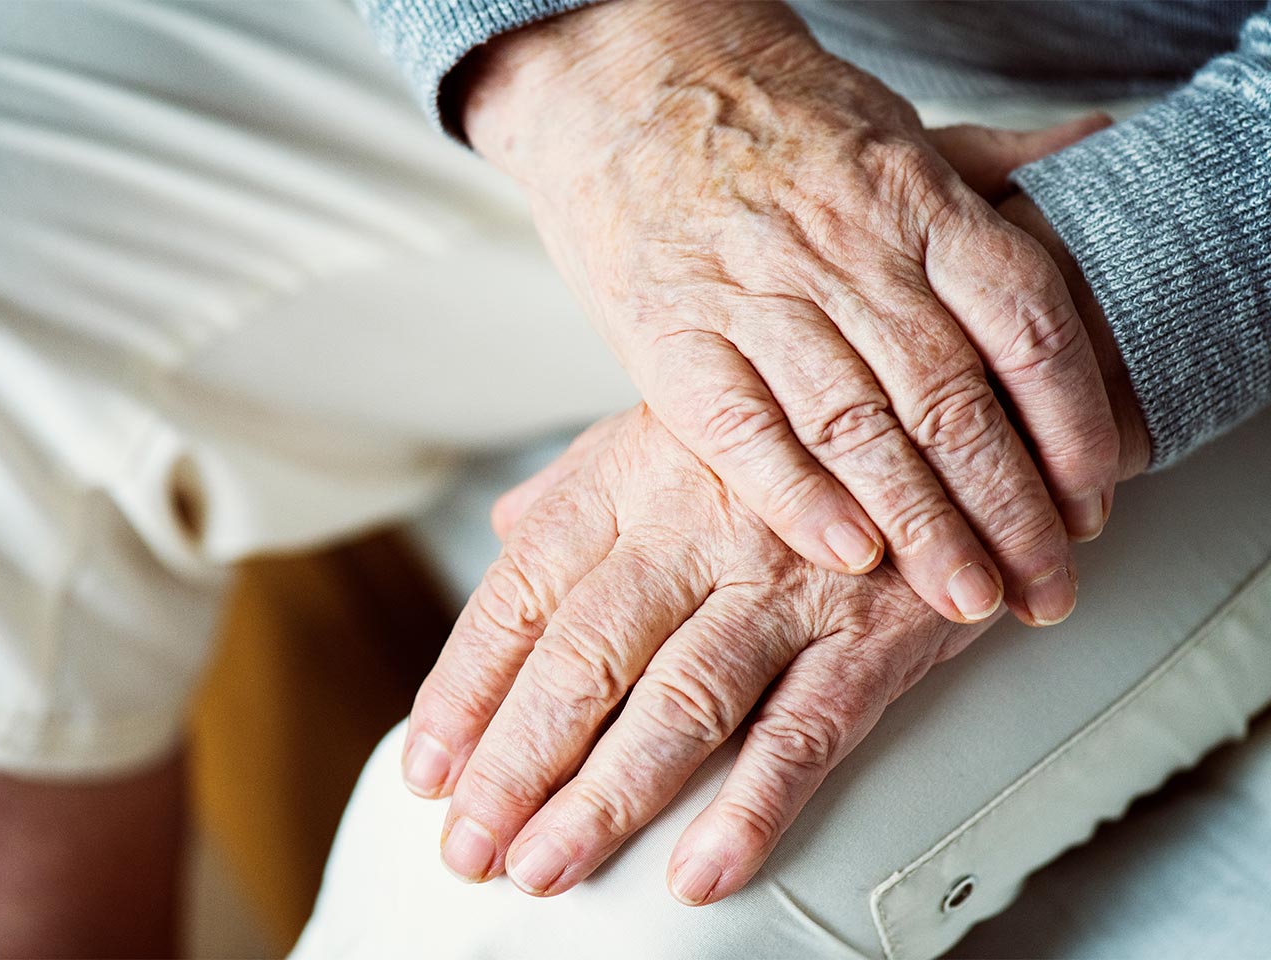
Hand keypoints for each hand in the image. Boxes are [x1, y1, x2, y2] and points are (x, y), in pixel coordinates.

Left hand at [408, 404, 981, 903]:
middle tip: (470, 844)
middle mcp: (697, 525)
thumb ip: (586, 482)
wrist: (948, 417)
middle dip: (515, 762)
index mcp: (634, 476)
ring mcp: (787, 581)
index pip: (523, 590)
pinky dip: (751, 809)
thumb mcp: (676, 425)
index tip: (430, 766)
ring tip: (544, 868)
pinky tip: (698, 871)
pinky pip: (804, 732)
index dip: (466, 684)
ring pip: (679, 702)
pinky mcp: (873, 634)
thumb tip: (504, 529)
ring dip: (605, 799)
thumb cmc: (793, 435)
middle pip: (584, 657)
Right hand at [456, 0, 1121, 626]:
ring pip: (858, 426)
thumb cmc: (764, 120)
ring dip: (921, 523)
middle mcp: (845, 250)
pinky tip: (846, 553)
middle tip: (1044, 586)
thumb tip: (1087, 142)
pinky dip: (797, 495)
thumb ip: (985, 164)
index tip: (1090, 502)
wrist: (625, 82)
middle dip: (1009, 507)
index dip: (1072, 425)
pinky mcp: (671, 334)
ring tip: (966, 597)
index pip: (1024, 325)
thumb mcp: (890, 126)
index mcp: (915, 200)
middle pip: (952, 398)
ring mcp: (755, 293)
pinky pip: (742, 426)